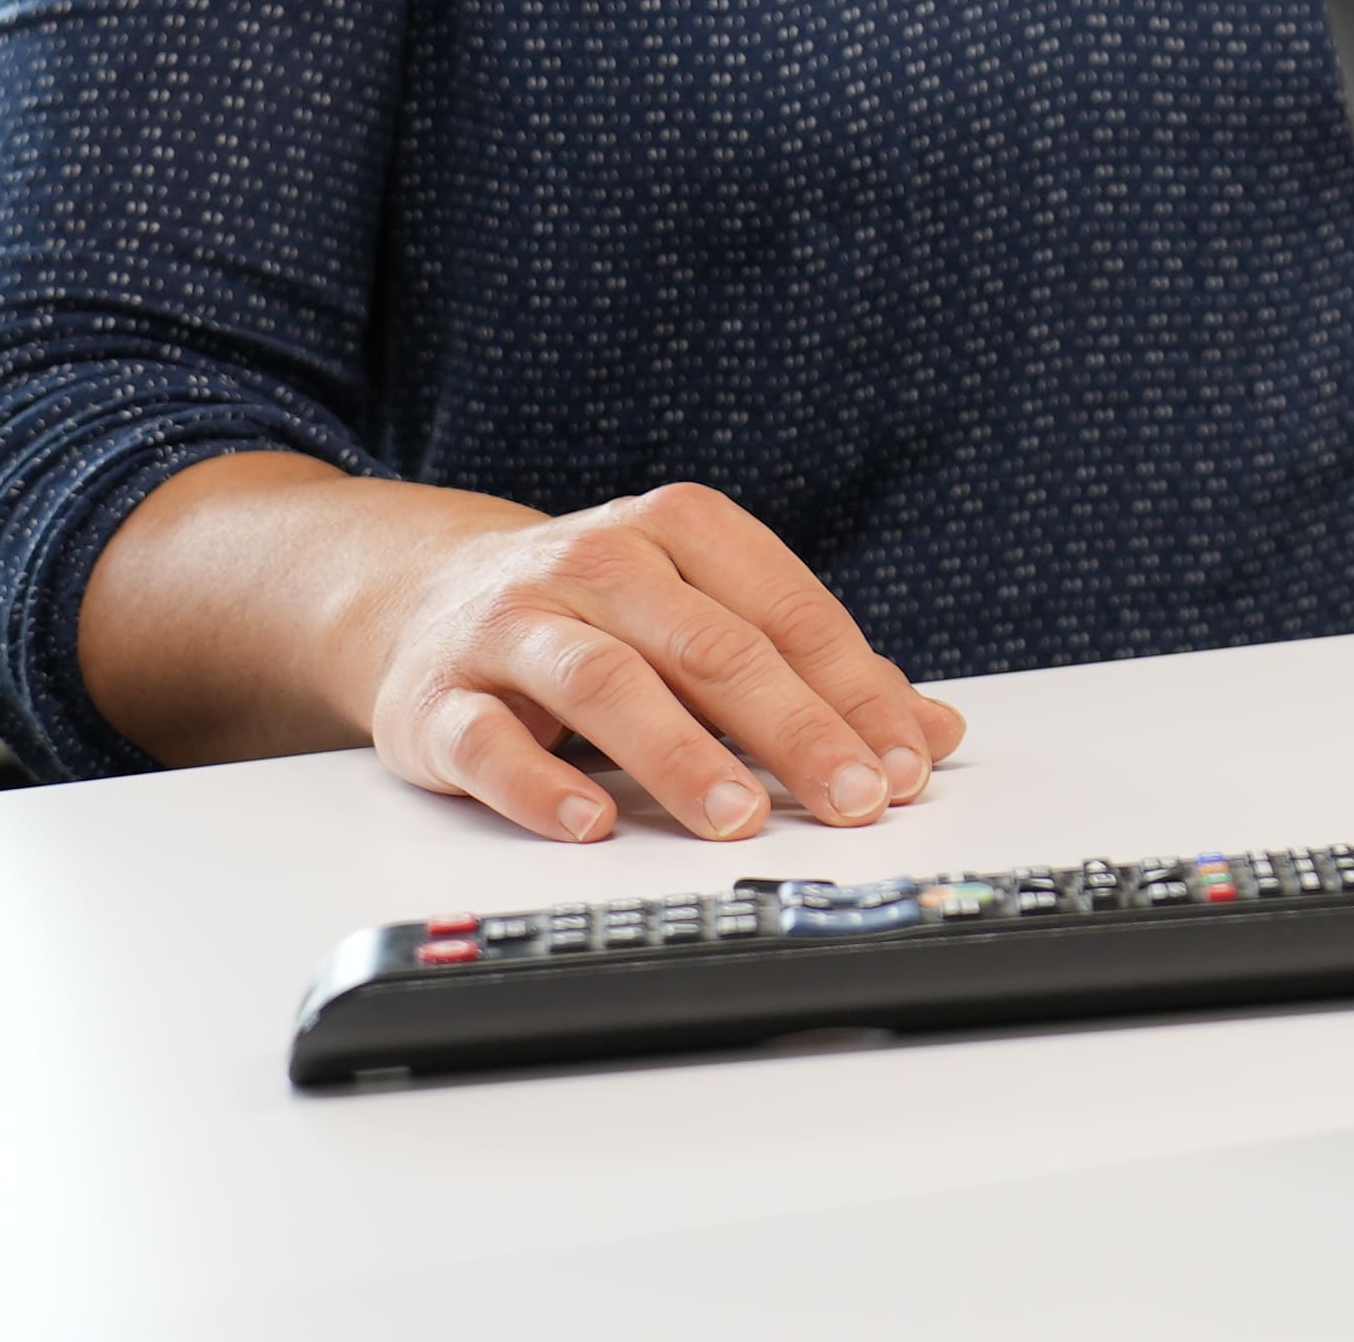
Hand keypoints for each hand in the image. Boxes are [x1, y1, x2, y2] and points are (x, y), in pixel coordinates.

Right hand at [342, 481, 965, 845]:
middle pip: (712, 646)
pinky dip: (541, 784)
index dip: (856, 693)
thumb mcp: (706, 612)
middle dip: (793, 729)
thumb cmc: (597, 611)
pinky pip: (491, 741)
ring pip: (606, 683)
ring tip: (737, 817)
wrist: (422, 596)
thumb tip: (932, 734)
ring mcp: (513, 627)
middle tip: (851, 799)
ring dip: (679, 754)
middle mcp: (597, 564)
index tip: (904, 766)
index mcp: (680, 530)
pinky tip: (591, 823)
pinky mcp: (438, 699)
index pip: (790, 614)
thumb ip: (816, 670)